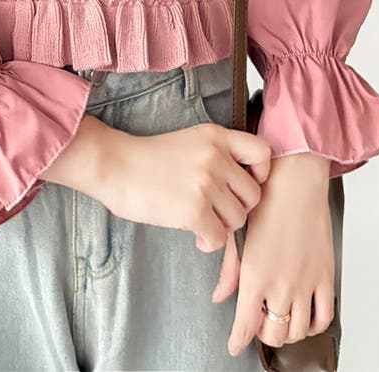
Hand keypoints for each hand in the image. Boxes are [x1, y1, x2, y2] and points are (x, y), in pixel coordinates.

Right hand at [43, 114, 271, 252]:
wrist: (114, 166)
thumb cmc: (147, 158)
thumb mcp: (189, 142)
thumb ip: (218, 156)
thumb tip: (245, 187)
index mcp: (216, 137)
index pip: (263, 152)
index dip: (261, 173)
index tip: (243, 183)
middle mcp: (215, 157)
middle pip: (253, 195)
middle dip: (237, 207)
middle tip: (216, 210)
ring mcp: (206, 184)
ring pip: (238, 219)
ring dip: (223, 226)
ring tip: (203, 221)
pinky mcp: (194, 210)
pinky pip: (219, 238)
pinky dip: (209, 242)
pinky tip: (196, 236)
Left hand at [210, 153, 334, 355]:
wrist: (294, 181)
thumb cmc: (264, 200)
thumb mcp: (238, 234)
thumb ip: (230, 270)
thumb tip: (219, 294)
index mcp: (255, 275)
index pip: (245, 325)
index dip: (238, 340)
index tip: (234, 344)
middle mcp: (282, 285)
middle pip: (274, 334)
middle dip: (262, 333)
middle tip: (257, 322)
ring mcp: (306, 283)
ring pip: (298, 331)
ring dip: (287, 331)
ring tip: (278, 317)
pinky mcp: (326, 276)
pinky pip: (324, 316)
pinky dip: (313, 324)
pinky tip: (304, 316)